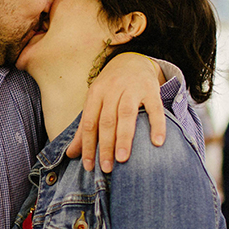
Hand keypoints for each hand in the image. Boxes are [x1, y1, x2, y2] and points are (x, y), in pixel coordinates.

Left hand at [66, 53, 165, 172]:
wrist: (133, 60)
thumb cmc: (110, 88)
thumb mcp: (94, 102)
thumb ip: (84, 128)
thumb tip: (71, 154)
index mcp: (95, 93)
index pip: (89, 122)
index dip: (88, 145)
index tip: (89, 166)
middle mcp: (112, 89)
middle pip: (107, 120)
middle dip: (105, 146)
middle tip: (106, 168)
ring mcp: (132, 88)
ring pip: (126, 114)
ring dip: (124, 138)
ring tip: (122, 159)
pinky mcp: (151, 89)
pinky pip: (154, 109)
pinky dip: (156, 125)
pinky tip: (157, 142)